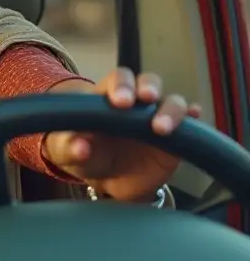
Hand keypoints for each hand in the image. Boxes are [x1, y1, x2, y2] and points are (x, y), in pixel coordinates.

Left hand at [44, 69, 200, 201]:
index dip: (121, 85)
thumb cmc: (85, 156)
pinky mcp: (177, 138)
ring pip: (173, 101)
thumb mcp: (67, 153)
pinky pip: (190, 124)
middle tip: (145, 97)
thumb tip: (79, 147)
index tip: (120, 101)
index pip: (118, 79)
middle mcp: (137, 103)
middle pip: (149, 81)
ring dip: (171, 109)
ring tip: (161, 127)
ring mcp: (158, 117)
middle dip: (148, 86)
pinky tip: (194, 118)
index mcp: (107, 98)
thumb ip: (68, 148)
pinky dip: (194, 119)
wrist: (108, 181)